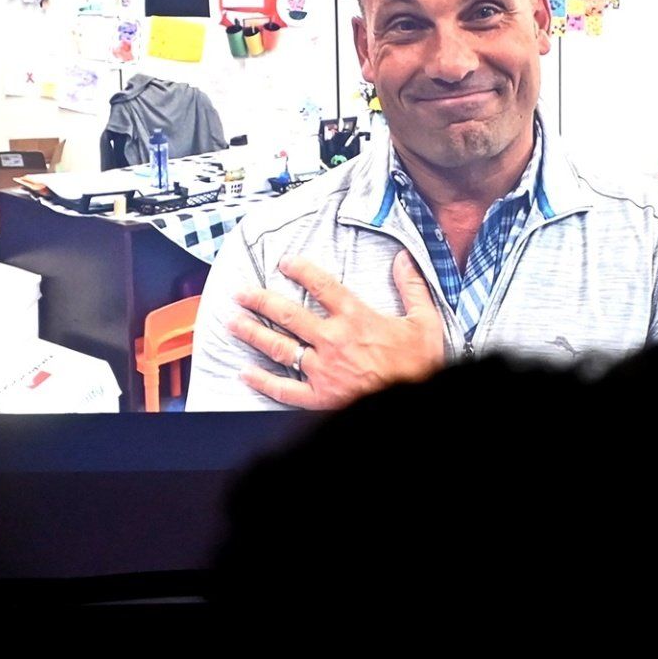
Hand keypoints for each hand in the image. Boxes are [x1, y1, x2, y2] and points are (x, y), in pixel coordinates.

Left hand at [229, 251, 445, 408]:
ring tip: (232, 322)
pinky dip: (263, 381)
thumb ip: (413, 287)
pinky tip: (245, 372)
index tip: (285, 263)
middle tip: (241, 292)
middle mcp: (333, 340)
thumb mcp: (425, 321)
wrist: (416, 399)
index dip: (301, 270)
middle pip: (288, 314)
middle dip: (260, 300)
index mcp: (357, 318)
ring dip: (253, 333)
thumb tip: (403, 258)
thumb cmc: (420, 364)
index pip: (322, 286)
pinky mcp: (320, 397)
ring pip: (279, 347)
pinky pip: (285, 389)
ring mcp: (323, 370)